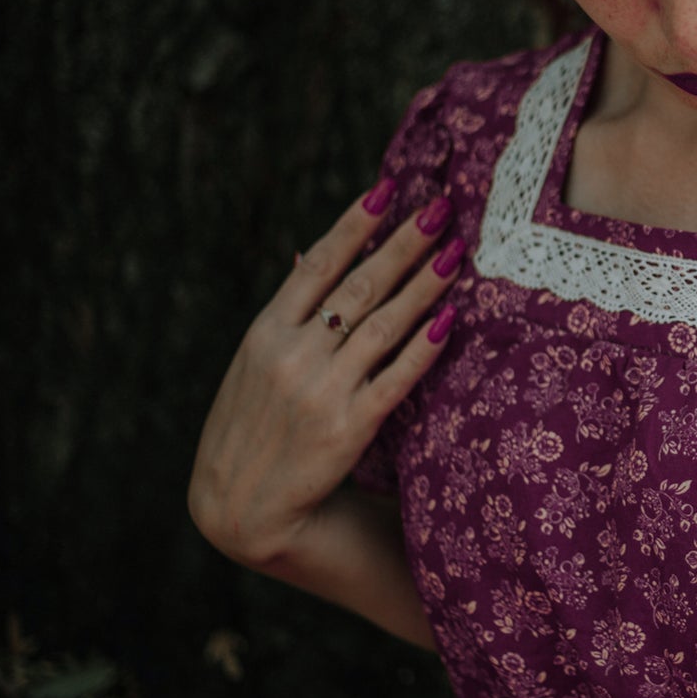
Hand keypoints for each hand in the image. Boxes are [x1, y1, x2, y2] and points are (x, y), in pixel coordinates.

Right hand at [188, 180, 462, 566]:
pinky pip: (397, 378)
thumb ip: (288, 312)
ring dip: (424, 284)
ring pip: (384, 325)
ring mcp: (321, 391)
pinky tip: (450, 317)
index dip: (355, 225)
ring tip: (454, 251)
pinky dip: (424, 346)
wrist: (242, 508)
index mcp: (265, 332)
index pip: (318, 265)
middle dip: (403, 244)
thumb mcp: (253, 364)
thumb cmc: (253, 427)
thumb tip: (316, 250)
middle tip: (441, 208)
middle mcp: (292, 355)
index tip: (389, 189)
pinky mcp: (349, 428)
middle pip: (359, 286)